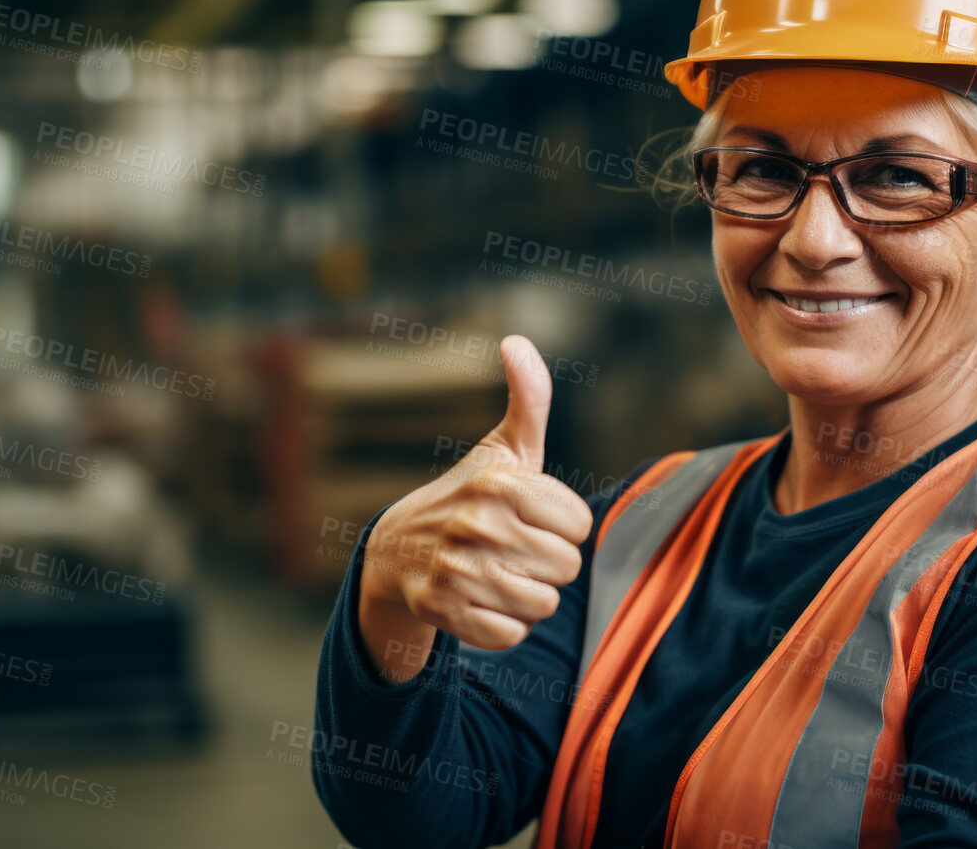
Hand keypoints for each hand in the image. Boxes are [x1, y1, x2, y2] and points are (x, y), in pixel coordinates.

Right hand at [356, 335, 592, 680]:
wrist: (396, 552)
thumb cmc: (469, 497)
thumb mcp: (502, 449)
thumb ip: (528, 399)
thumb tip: (517, 341)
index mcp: (499, 483)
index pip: (580, 526)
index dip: (561, 527)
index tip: (531, 519)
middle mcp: (476, 524)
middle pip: (566, 568)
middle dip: (545, 564)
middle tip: (513, 550)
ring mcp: (456, 570)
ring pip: (541, 605)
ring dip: (526, 597)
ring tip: (497, 575)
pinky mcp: (442, 611)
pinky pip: (510, 635)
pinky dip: (502, 625)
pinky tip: (480, 601)